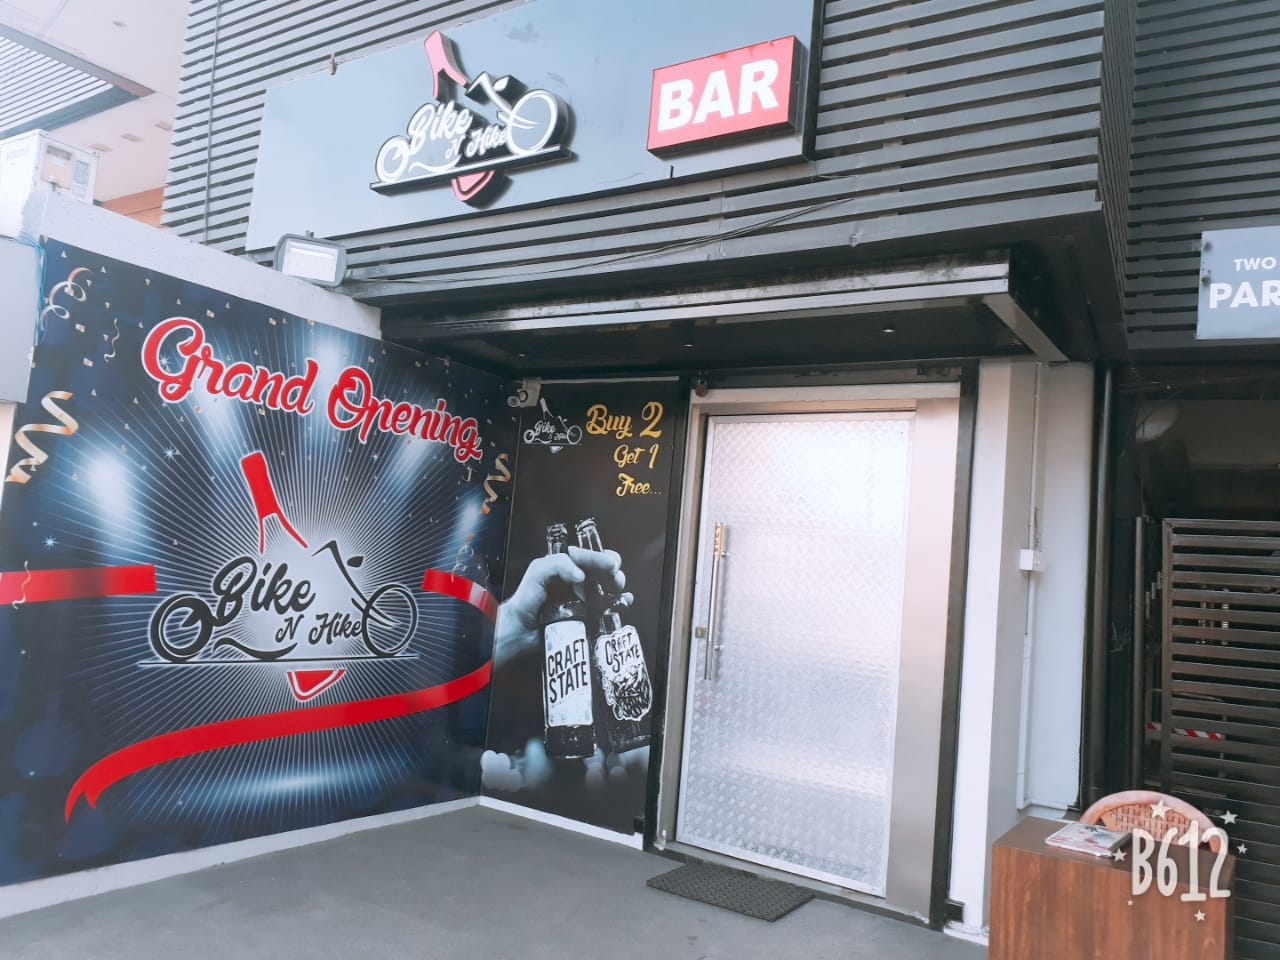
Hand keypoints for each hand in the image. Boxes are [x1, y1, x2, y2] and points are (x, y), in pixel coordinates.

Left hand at [493, 547, 630, 663]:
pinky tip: (624, 602)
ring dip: (617, 585)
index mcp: (565, 566)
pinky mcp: (588, 616)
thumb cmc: (526, 599)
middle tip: (614, 577)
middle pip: (602, 569)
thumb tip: (581, 574)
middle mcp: (576, 580)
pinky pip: (608, 606)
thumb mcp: (538, 571)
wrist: (521, 630)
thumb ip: (558, 564)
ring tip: (618, 590)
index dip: (600, 557)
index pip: (587, 555)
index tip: (609, 564)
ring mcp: (583, 598)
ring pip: (608, 586)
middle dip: (612, 570)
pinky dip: (620, 602)